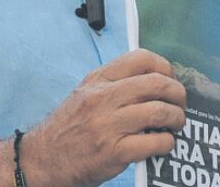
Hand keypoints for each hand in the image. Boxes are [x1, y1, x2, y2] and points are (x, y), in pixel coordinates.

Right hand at [21, 49, 186, 186]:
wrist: (39, 161)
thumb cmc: (68, 129)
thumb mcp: (85, 94)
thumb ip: (115, 84)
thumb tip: (156, 81)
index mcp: (98, 81)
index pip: (141, 58)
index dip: (164, 67)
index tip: (170, 79)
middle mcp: (102, 99)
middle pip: (157, 84)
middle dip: (178, 93)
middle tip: (180, 104)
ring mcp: (107, 126)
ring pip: (160, 112)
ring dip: (177, 118)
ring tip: (176, 124)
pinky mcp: (113, 152)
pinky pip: (154, 142)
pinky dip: (167, 143)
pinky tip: (164, 144)